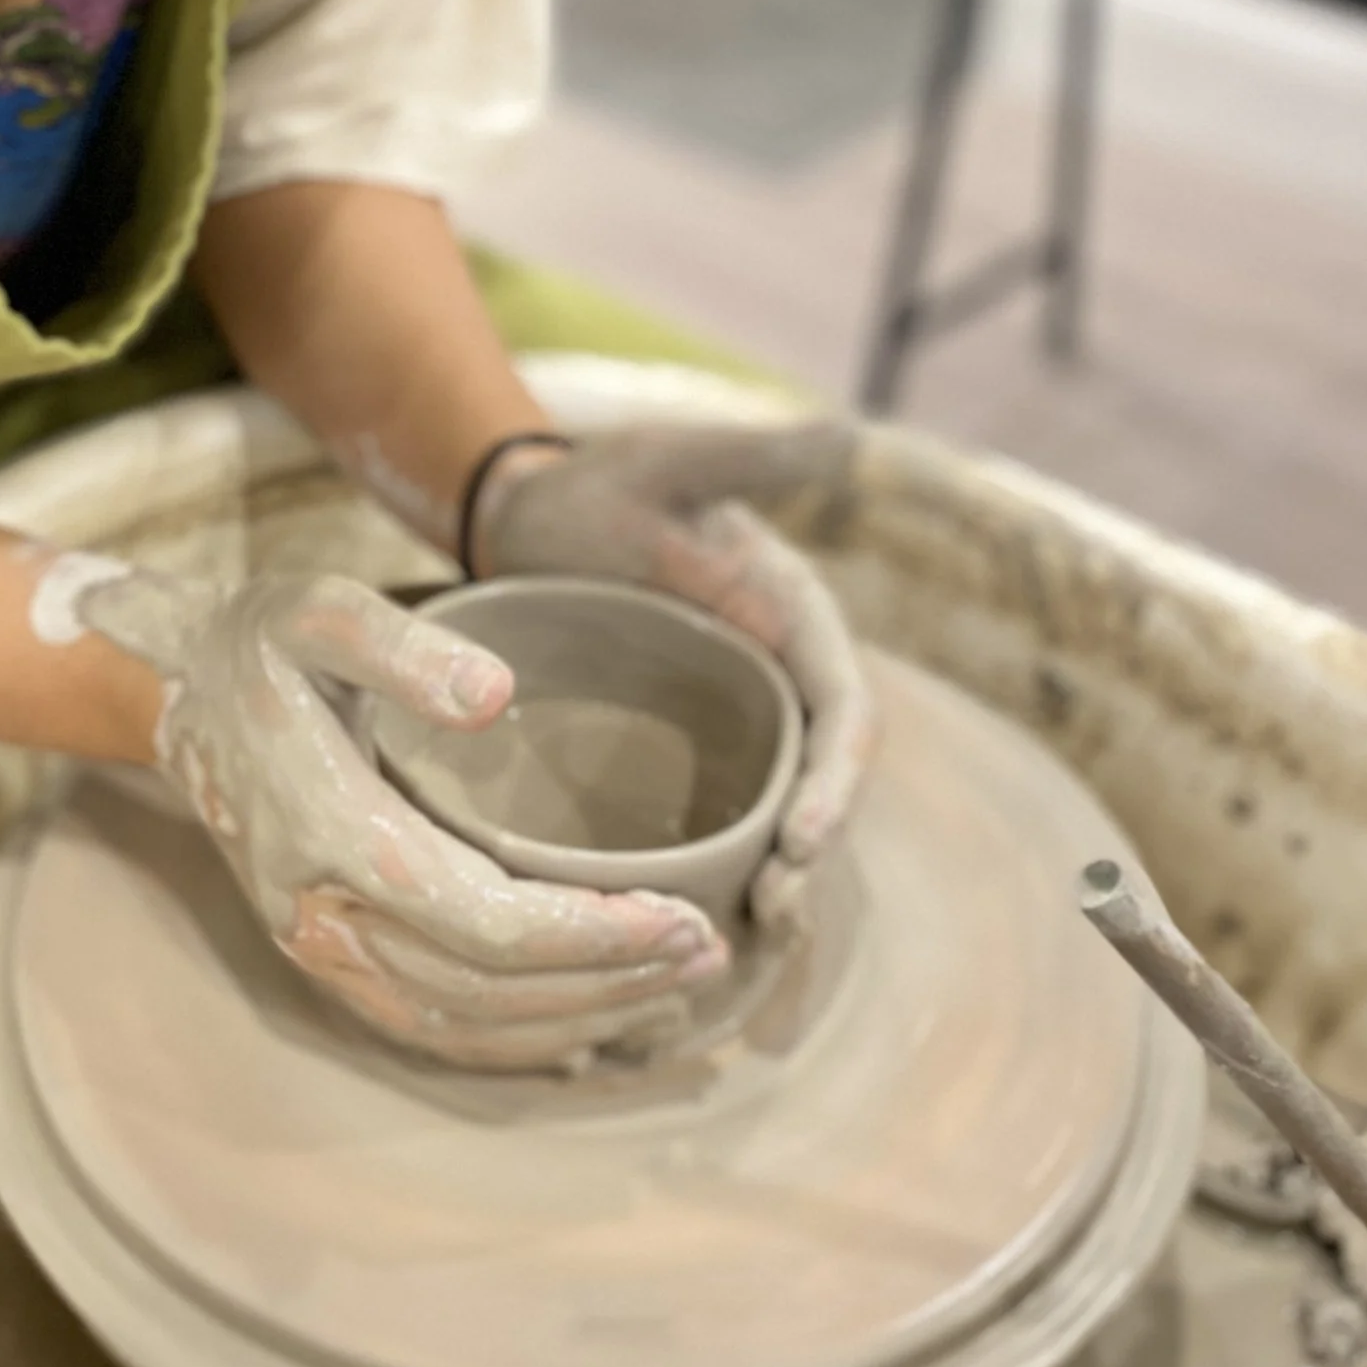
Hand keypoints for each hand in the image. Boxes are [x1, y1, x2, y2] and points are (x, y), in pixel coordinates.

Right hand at [77, 564, 728, 1070]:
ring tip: (672, 989)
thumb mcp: (320, 608)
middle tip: (706, 953)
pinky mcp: (322, 959)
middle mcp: (319, 915)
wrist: (177, 693)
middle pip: (487, 990)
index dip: (592, 935)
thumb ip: (404, 647)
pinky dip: (512, 1045)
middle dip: (609, 982)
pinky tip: (584, 1028)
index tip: (682, 916)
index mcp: (331, 830)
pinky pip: (425, 1030)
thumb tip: (496, 696)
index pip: (486, 921)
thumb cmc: (264, 643)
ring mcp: (315, 948)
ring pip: (460, 1027)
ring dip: (575, 1021)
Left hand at [475, 418, 873, 929]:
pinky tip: (684, 919)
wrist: (518, 513)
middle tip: (772, 907)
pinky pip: (719, 815)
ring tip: (746, 929)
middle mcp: (778, 673)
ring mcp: (732, 716)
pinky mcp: (684, 748)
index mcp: (795, 616)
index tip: (803, 840)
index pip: (844, 712)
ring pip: (777, 809)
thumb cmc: (592, 484)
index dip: (837, 782)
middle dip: (812, 849)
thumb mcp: (667, 464)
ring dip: (774, 871)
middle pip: (821, 778)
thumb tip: (848, 437)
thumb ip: (749, 460)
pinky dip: (720, 869)